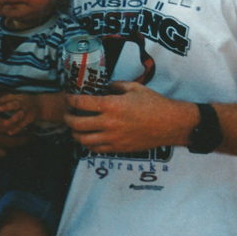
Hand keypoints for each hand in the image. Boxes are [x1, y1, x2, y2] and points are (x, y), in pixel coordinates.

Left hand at [0, 93, 39, 134]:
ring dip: (12, 119)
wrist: (41, 105)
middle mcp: (23, 103)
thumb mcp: (18, 97)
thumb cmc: (25, 102)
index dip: (1, 100)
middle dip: (7, 106)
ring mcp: (27, 111)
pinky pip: (23, 124)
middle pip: (15, 104)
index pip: (9, 97)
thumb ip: (8, 100)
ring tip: (5, 124)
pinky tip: (10, 133)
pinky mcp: (30, 119)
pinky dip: (17, 129)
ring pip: (20, 115)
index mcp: (19, 97)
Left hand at [65, 81, 189, 153]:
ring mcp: (113, 138)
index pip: (82, 103)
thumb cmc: (153, 103)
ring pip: (83, 140)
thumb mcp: (134, 87)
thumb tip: (105, 88)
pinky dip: (88, 144)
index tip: (68, 98)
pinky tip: (88, 138)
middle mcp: (109, 123)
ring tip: (75, 128)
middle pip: (77, 124)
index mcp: (111, 105)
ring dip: (75, 133)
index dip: (71, 100)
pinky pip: (96, 149)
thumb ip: (115, 86)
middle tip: (67, 114)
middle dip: (67, 118)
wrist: (169, 124)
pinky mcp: (118, 148)